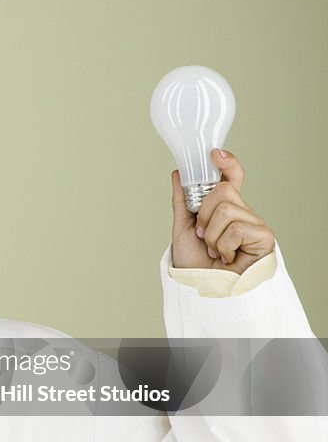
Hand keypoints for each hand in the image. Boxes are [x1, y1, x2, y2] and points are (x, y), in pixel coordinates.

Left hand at [170, 149, 273, 273]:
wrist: (203, 287)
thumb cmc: (195, 262)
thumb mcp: (183, 227)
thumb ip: (182, 201)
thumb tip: (177, 174)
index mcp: (225, 208)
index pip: (232, 178)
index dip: (227, 163)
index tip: (215, 154)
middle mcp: (242, 212)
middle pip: (223, 190)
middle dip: (204, 214)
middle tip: (204, 235)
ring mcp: (254, 223)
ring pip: (227, 210)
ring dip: (212, 235)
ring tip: (215, 250)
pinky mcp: (264, 237)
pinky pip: (237, 228)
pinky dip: (224, 245)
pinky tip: (228, 257)